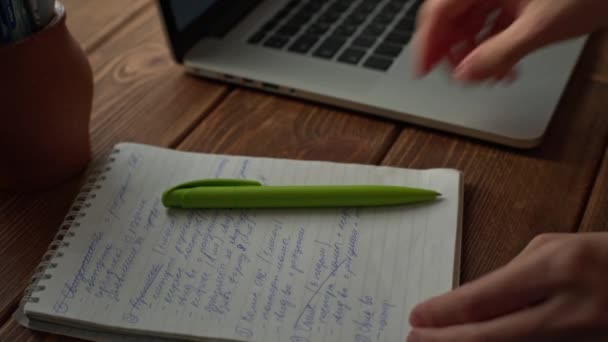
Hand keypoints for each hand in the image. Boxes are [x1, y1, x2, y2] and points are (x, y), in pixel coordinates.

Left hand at [407, 233, 607, 341]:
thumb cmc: (602, 255)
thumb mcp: (554, 250)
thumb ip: (512, 278)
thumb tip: (470, 305)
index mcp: (557, 269)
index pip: (483, 299)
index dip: (443, 313)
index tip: (417, 317)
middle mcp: (571, 311)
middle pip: (489, 338)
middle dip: (445, 341)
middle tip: (414, 339)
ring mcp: (583, 340)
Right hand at [412, 0, 607, 81]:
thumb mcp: (539, 27)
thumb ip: (497, 54)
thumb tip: (465, 75)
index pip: (438, 10)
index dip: (427, 44)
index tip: (422, 71)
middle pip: (453, 16)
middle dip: (454, 51)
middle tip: (457, 77)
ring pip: (474, 21)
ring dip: (477, 52)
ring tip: (489, 77)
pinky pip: (495, 21)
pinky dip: (496, 45)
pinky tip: (506, 67)